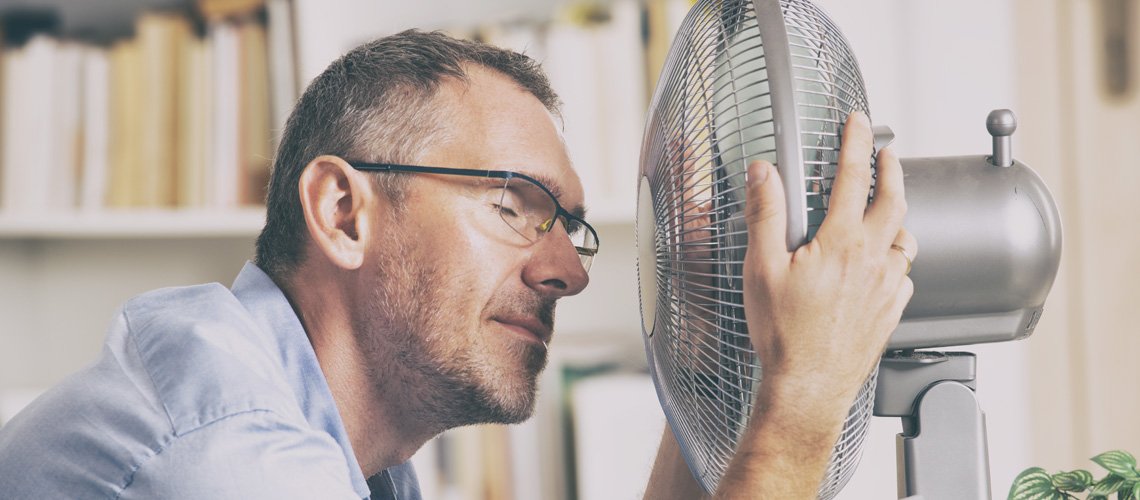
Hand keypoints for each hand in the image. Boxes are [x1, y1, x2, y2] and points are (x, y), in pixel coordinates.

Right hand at [710, 112, 914, 498]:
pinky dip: (898, 258)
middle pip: (894, 202)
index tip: (859, 122)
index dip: (857, 143)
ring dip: (897, 216)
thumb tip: (764, 173)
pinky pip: (905, 275)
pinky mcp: (891, 313)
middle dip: (891, 170)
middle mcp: (873, 260)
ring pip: (905, 239)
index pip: (853, 177)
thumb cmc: (783, 334)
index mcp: (842, 242)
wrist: (808, 387)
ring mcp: (887, 288)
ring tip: (887, 208)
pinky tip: (886, 263)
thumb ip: (765, 214)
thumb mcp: (760, 268)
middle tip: (887, 153)